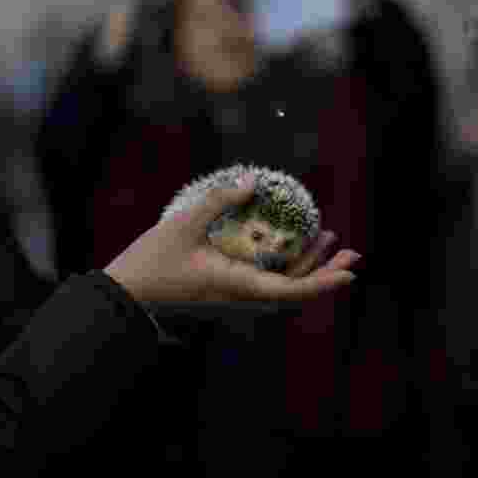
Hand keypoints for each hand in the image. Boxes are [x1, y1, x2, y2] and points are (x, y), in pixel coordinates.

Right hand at [104, 173, 359, 304]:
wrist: (125, 296)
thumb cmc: (151, 262)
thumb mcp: (182, 224)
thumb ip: (218, 200)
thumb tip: (255, 179)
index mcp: (236, 287)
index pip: (290, 290)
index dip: (323, 281)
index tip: (350, 272)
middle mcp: (241, 299)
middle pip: (295, 291)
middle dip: (326, 272)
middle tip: (352, 252)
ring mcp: (235, 299)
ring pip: (282, 288)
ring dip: (308, 267)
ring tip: (327, 239)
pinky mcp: (227, 293)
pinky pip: (266, 284)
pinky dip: (286, 267)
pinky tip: (290, 246)